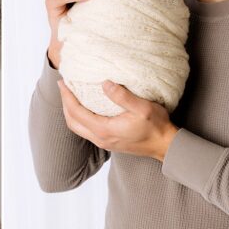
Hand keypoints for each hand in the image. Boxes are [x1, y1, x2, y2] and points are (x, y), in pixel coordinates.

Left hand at [58, 80, 177, 161]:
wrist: (166, 146)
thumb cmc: (156, 126)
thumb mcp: (143, 108)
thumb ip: (122, 96)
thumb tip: (104, 83)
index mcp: (105, 130)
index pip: (77, 112)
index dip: (67, 97)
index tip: (62, 82)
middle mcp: (101, 138)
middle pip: (72, 122)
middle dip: (65, 104)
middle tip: (63, 87)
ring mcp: (105, 142)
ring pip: (78, 128)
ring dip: (71, 111)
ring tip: (70, 95)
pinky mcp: (109, 142)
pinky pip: (86, 130)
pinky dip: (79, 118)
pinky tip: (85, 107)